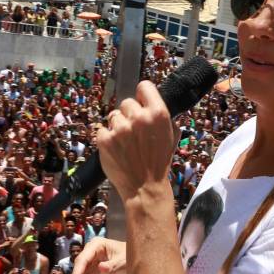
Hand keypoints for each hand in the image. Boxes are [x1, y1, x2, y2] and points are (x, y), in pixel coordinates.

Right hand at [69, 237, 126, 273]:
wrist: (133, 258)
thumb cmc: (128, 255)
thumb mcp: (123, 261)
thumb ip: (111, 265)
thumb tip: (100, 268)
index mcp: (97, 245)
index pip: (83, 259)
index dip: (77, 273)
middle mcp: (90, 252)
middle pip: (79, 269)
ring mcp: (90, 260)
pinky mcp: (92, 269)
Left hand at [94, 81, 176, 202]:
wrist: (144, 187)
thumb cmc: (159, 162)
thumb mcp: (172, 136)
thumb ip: (163, 117)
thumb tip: (153, 104)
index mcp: (158, 114)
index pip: (144, 86)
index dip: (142, 95)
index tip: (141, 103)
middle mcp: (139, 118)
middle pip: (126, 102)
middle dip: (129, 114)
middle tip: (134, 131)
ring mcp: (120, 129)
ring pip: (113, 116)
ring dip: (117, 126)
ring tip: (125, 142)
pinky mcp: (104, 139)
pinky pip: (102, 129)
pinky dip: (107, 138)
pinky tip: (116, 149)